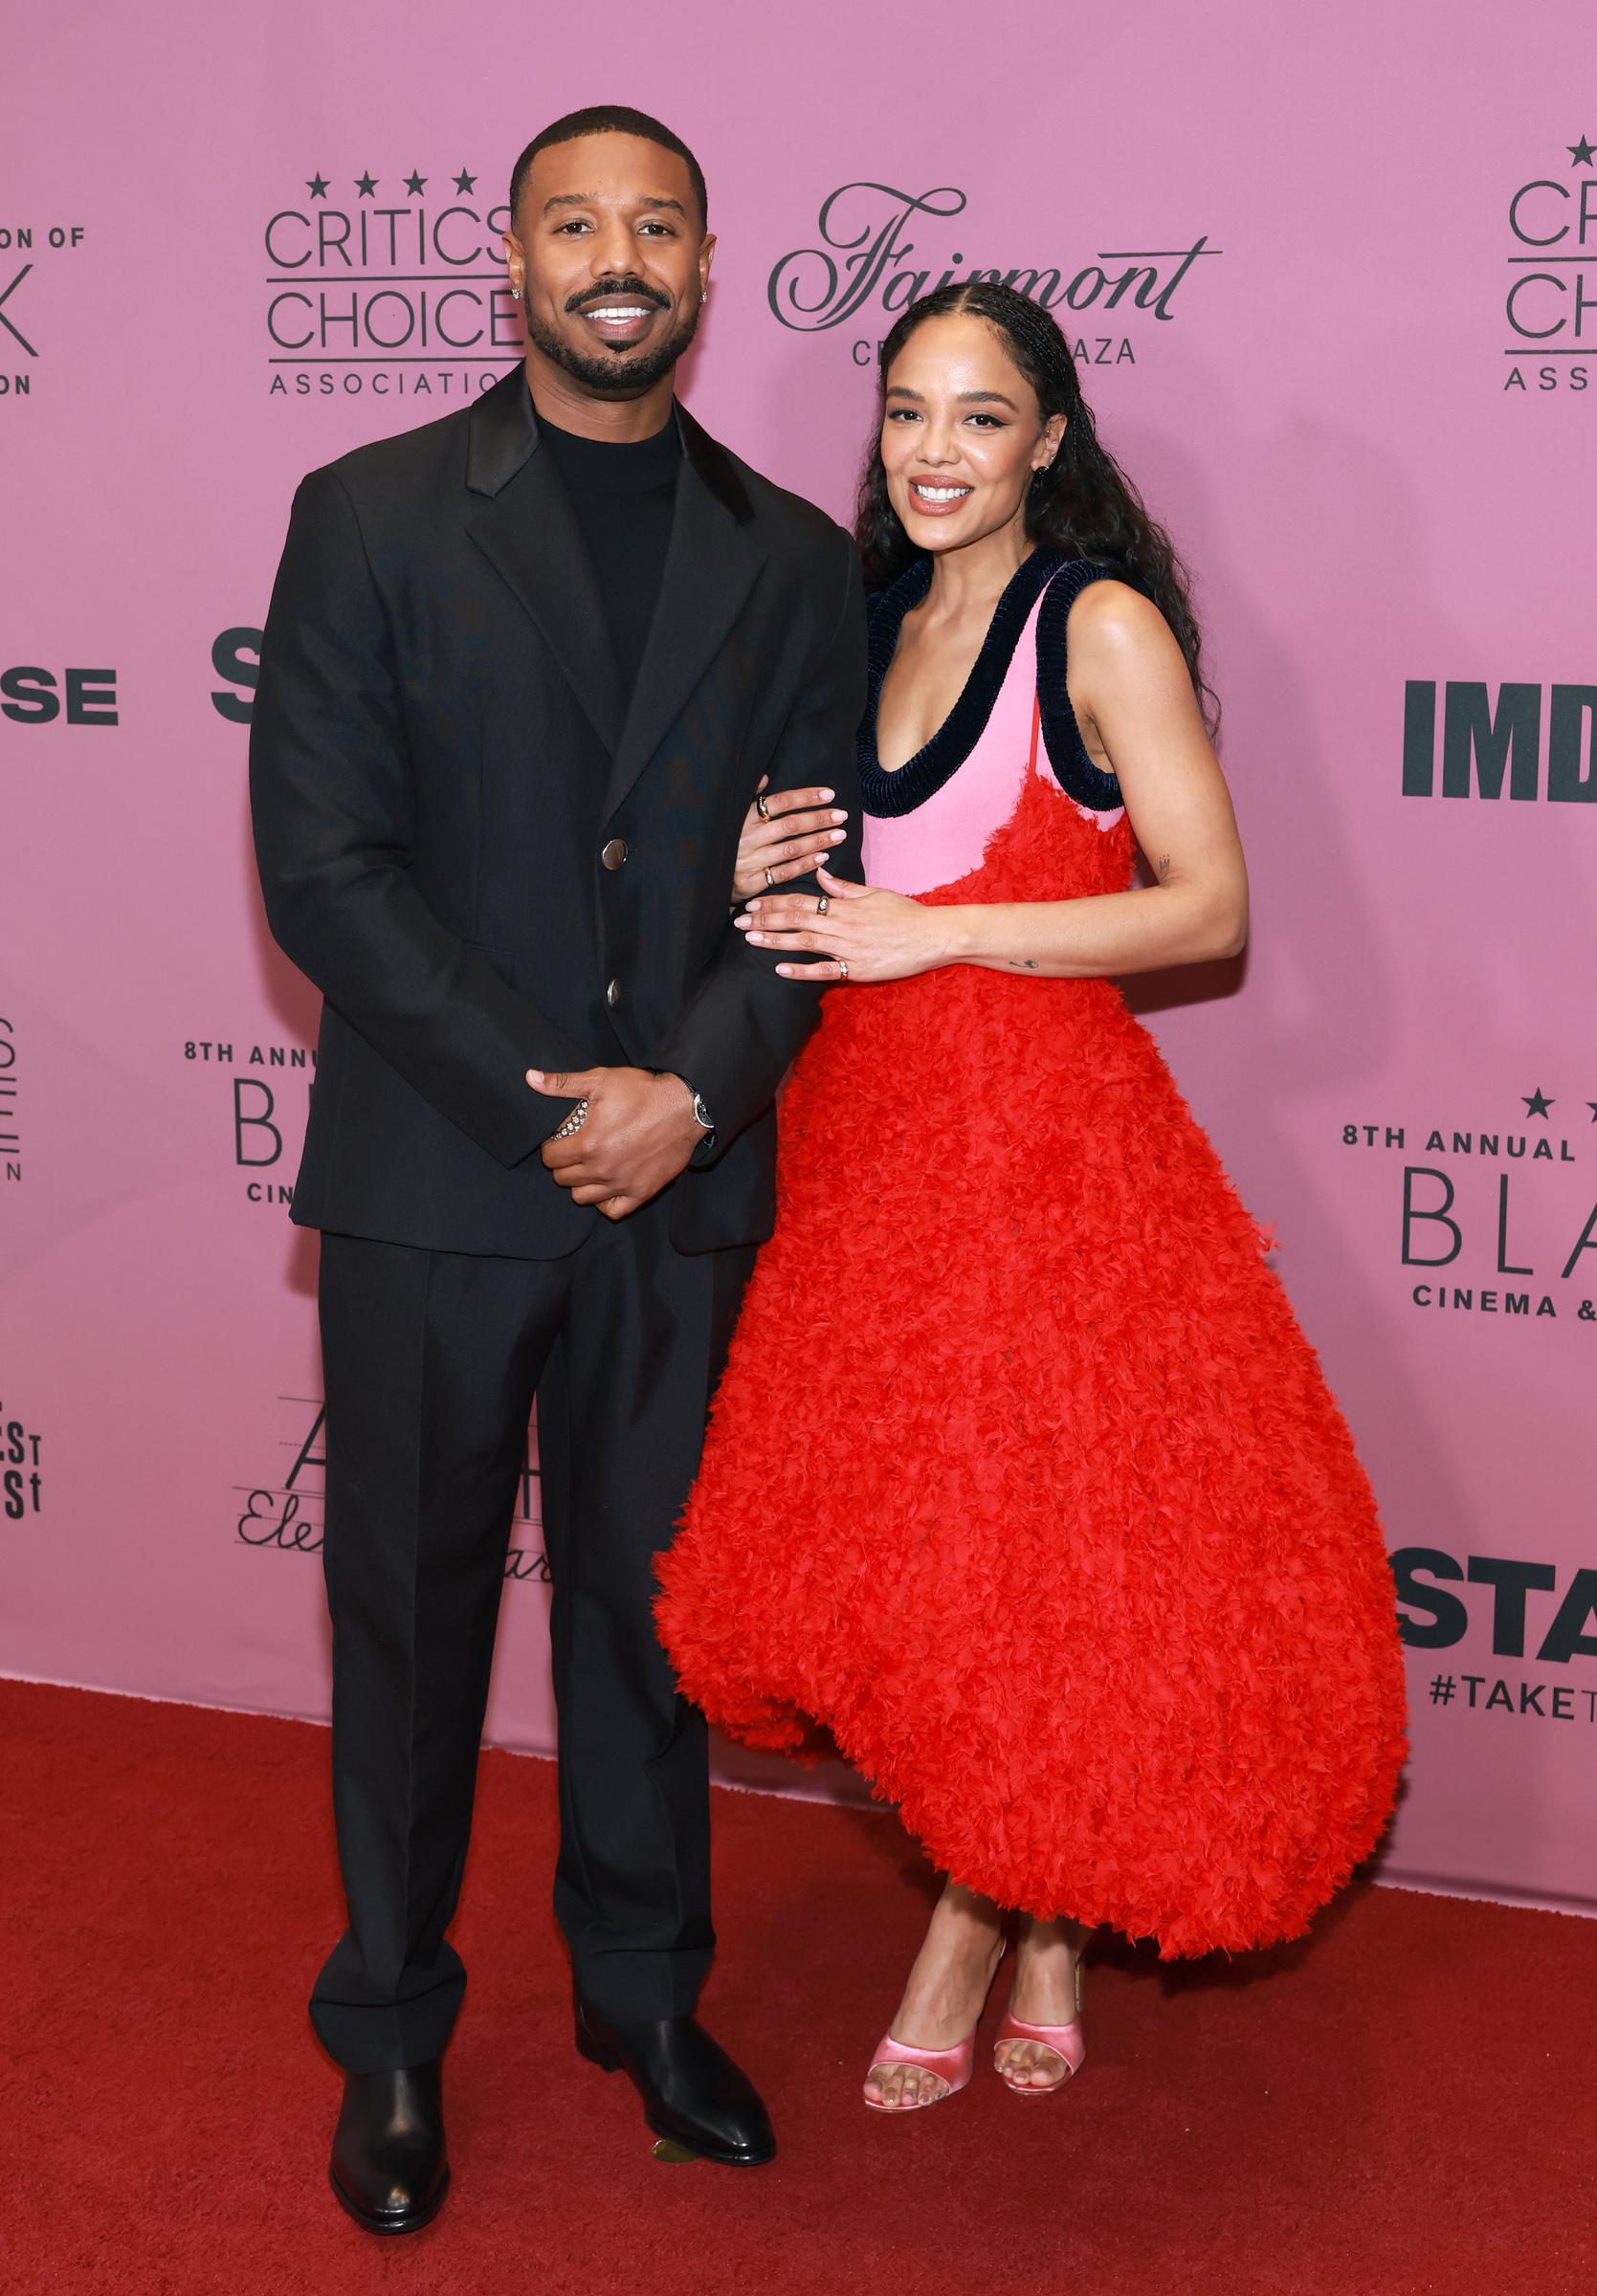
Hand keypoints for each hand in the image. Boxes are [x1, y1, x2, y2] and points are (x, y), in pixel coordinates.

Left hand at [526, 1066, 701, 1218]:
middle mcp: (602, 1169)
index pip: (551, 1157)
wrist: (685, 1108)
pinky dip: (604, 1202)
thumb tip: (530, 1078)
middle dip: (562, 1164)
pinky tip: (605, 1186)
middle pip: (563, 1179)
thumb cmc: (643, 1093)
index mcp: (588, 1144)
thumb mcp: (601, 1080)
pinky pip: (612, 1210)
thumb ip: (562, 1084)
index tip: (559, 1141)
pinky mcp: (641, 1192)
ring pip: (582, 1197)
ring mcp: (621, 1184)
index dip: (550, 1147)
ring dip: (580, 1183)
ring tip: (588, 1167)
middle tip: (573, 1151)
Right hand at [731, 777, 849, 902]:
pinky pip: (784, 873)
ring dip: (818, 841)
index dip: (806, 797)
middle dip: (819, 819)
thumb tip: (764, 777)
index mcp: (742, 818)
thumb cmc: (722, 842)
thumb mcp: (729, 816)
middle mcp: (746, 839)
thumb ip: (748, 797)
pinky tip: (822, 857)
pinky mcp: (751, 884)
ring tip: (839, 834)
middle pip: (790, 826)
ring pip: (791, 849)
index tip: (829, 795)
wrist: (702, 877)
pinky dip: (805, 864)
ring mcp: (749, 862)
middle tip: (841, 815)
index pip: (779, 802)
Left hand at [735, 865, 960, 983]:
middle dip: (765, 919)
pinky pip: (825, 971)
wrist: (933, 936)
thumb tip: (820, 872)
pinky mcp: (858, 970)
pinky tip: (780, 969)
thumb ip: (844, 886)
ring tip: (751, 939)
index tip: (753, 903)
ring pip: (804, 942)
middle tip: (739, 922)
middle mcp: (842, 925)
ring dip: (775, 940)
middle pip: (796, 919)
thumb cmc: (906, 913)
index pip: (802, 900)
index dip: (774, 902)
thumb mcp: (875, 893)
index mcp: (845, 905)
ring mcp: (849, 948)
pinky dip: (802, 970)